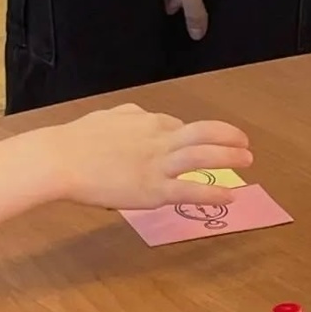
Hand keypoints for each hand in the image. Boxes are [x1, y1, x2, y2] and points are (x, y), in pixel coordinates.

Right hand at [48, 104, 252, 210]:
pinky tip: (231, 195)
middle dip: (228, 136)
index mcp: (147, 122)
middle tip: (245, 142)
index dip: (195, 136)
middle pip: (203, 132)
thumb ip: (130, 117)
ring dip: (230, 156)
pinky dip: (214, 192)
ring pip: (203, 156)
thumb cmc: (79, 140)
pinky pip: (190, 190)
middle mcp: (159, 139)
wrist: (62, 160)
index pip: (179, 126)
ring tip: (248, 160)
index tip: (203, 143)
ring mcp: (158, 165)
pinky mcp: (153, 189)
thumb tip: (141, 115)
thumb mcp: (110, 116)